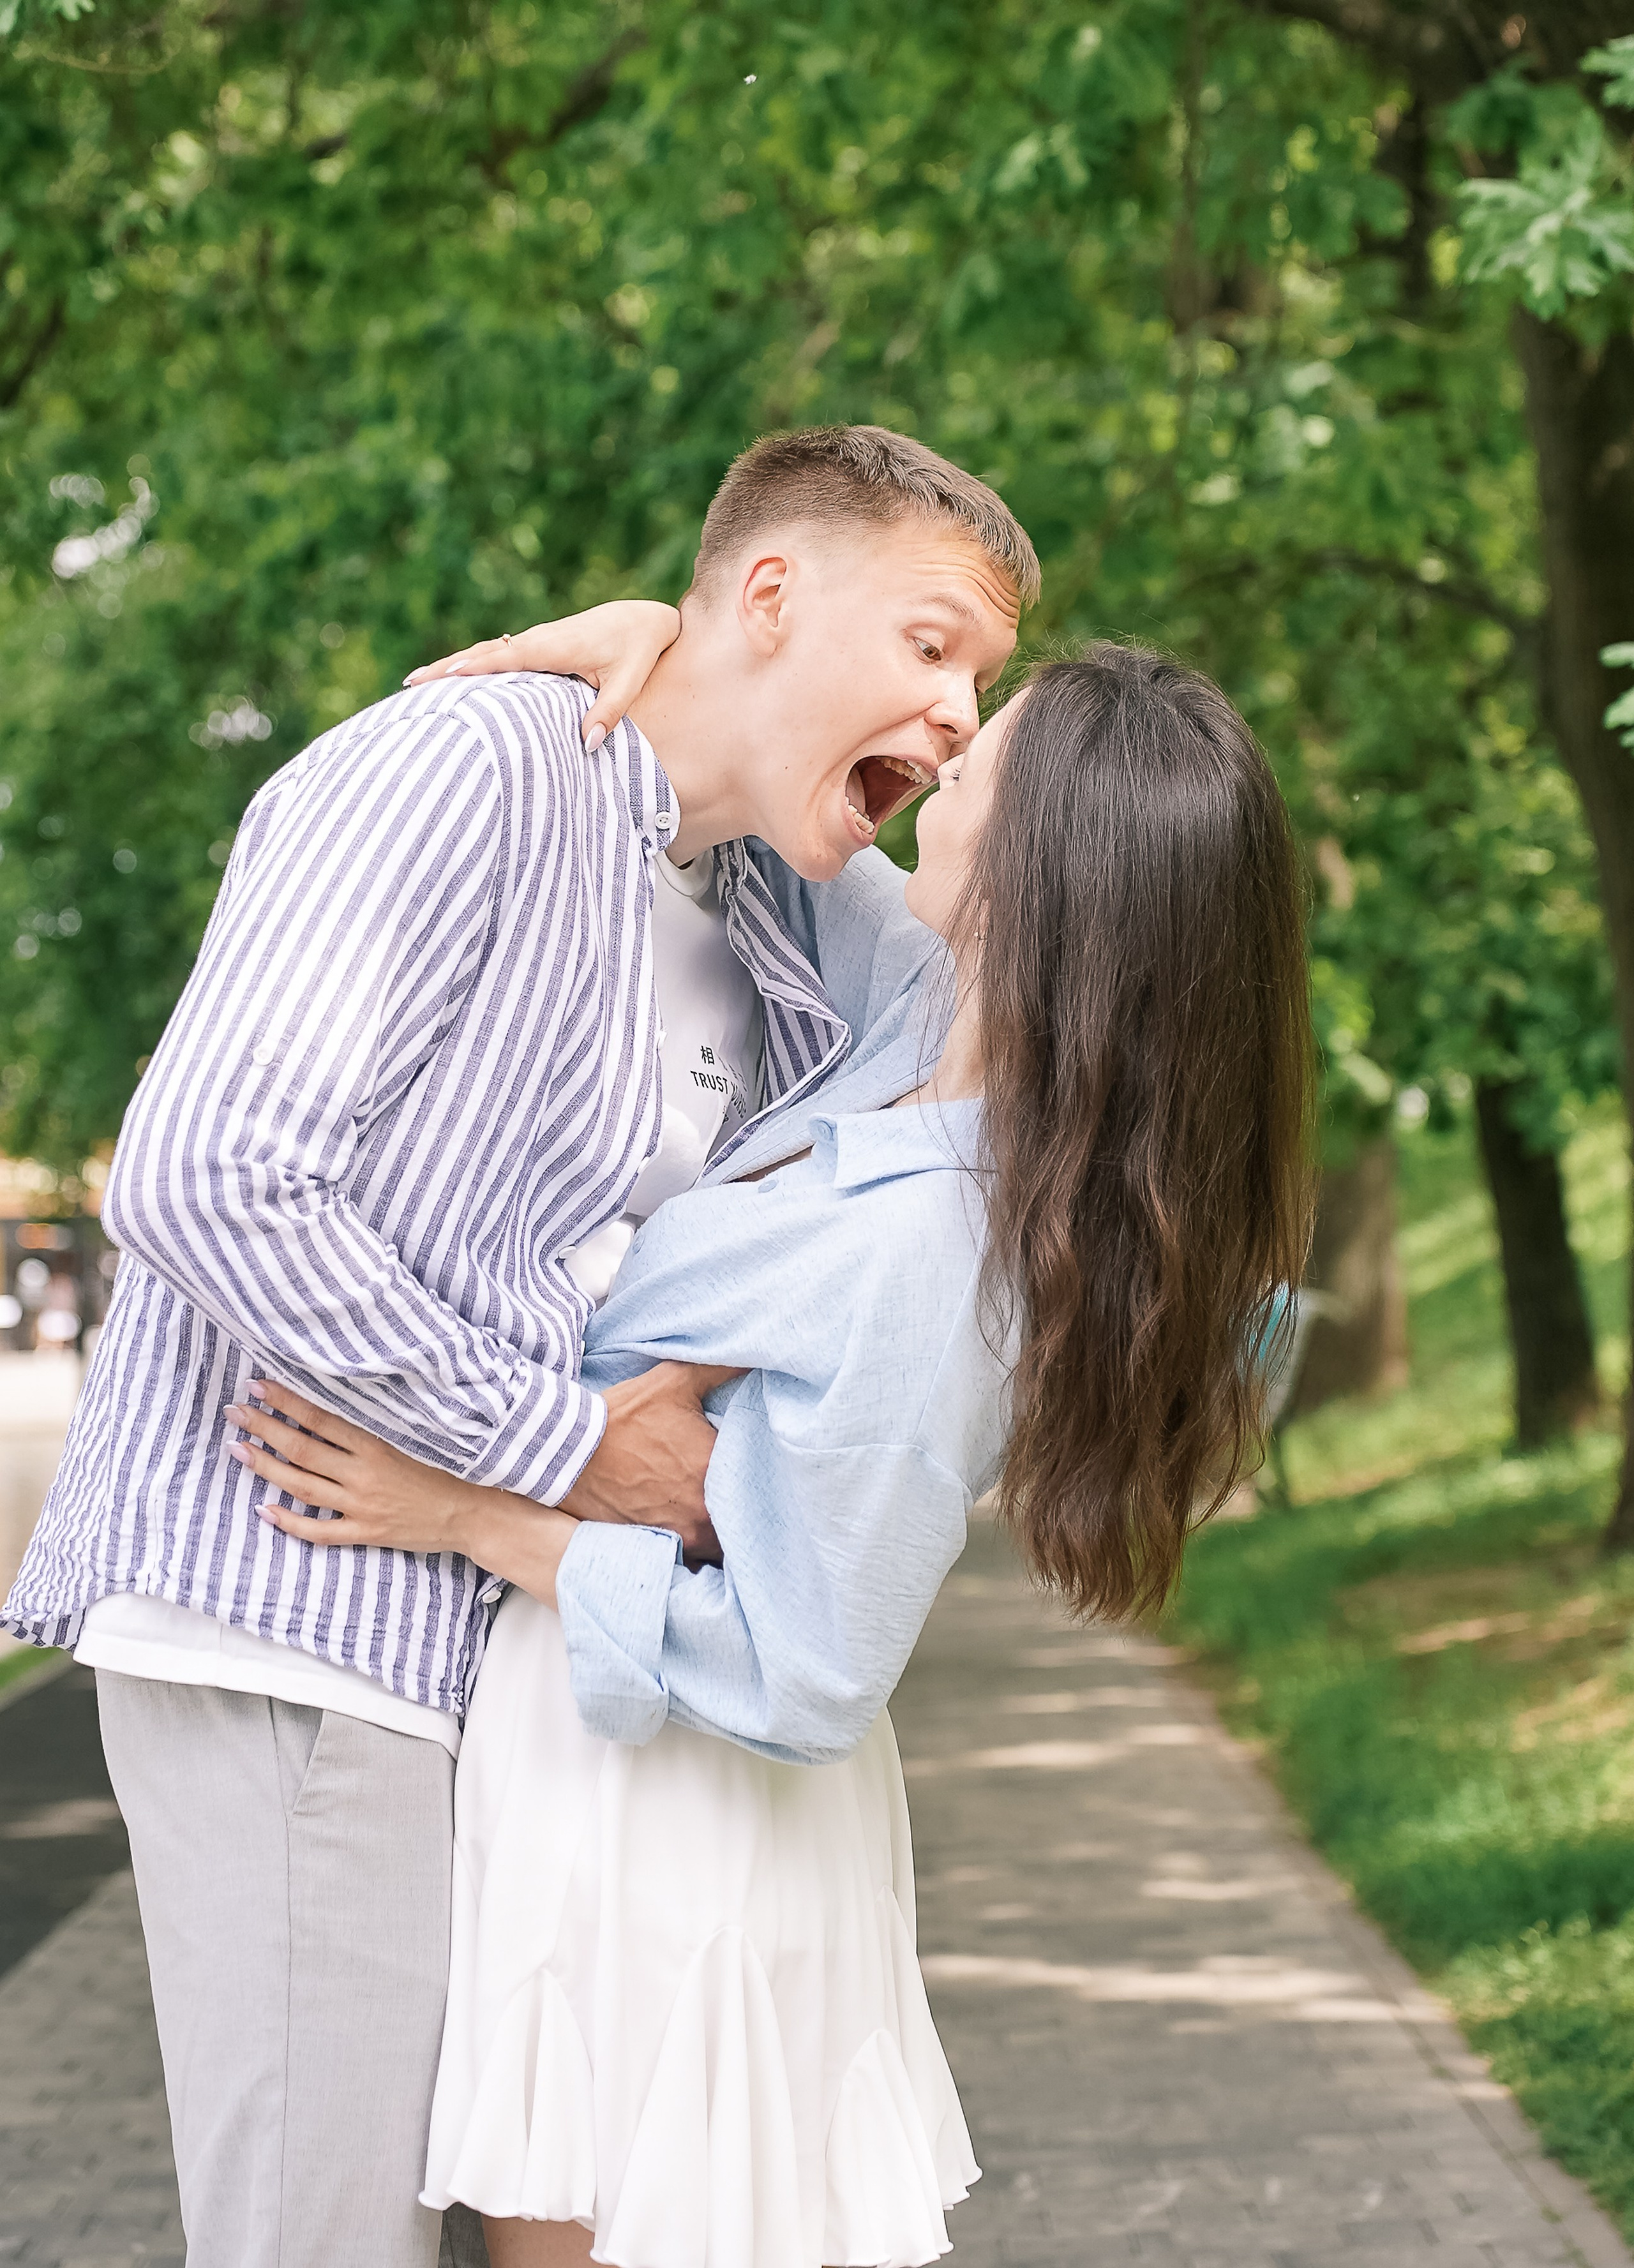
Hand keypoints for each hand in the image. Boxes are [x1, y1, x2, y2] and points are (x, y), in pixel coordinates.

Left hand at [226, 1378, 488, 1554]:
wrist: (475, 1513)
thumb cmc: (450, 1468)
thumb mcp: (417, 1436)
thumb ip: (380, 1424)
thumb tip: (343, 1399)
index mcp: (378, 1444)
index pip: (321, 1418)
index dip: (286, 1401)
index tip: (259, 1386)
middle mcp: (365, 1473)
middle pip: (303, 1448)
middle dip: (264, 1427)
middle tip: (235, 1411)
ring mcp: (362, 1505)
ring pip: (302, 1485)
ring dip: (266, 1467)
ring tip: (237, 1449)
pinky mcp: (365, 1532)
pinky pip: (319, 1530)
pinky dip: (289, 1521)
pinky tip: (264, 1510)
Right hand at [404, 599, 681, 749]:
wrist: (642, 618)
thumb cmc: (637, 648)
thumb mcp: (629, 681)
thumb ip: (609, 712)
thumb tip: (588, 744)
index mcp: (553, 646)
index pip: (506, 657)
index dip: (475, 667)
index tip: (444, 676)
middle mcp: (537, 640)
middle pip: (483, 653)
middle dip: (446, 667)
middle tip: (410, 683)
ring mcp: (534, 641)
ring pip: (485, 653)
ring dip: (451, 665)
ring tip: (418, 682)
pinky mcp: (537, 647)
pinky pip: (497, 655)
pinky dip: (471, 664)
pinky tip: (452, 677)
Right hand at [562, 1360, 742, 1561]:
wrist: (568, 1451)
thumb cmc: (624, 1416)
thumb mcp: (674, 1381)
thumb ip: (720, 1368)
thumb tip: (754, 1352)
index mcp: (715, 1472)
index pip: (761, 1487)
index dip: (763, 1483)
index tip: (760, 1476)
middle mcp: (702, 1513)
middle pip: (742, 1524)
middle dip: (745, 1514)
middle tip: (743, 1499)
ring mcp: (678, 1536)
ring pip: (717, 1547)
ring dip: (720, 1535)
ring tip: (717, 1517)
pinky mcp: (653, 1548)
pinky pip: (686, 1560)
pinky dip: (690, 1552)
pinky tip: (687, 1531)